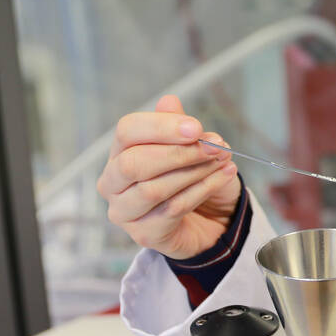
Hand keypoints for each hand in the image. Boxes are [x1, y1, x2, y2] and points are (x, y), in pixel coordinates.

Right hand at [96, 95, 241, 258]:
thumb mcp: (191, 146)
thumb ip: (178, 126)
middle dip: (179, 153)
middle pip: (134, 163)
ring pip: (153, 189)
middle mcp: (113, 182)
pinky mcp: (144, 234)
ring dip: (195, 172)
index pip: (127, 131)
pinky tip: (222, 177)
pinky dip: (203, 190)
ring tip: (223, 161)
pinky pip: (173, 209)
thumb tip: (169, 102)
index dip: (162, 127)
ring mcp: (124, 211)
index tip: (196, 128)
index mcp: (119, 152)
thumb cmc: (193, 177)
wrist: (211, 218)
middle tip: (215, 146)